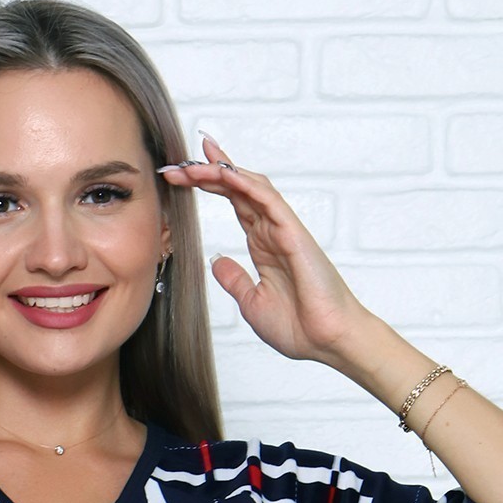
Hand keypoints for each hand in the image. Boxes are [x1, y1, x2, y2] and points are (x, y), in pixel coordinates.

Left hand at [160, 133, 370, 366]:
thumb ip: (234, 279)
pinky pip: (268, 199)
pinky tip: (224, 172)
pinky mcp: (293, 232)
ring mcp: (283, 229)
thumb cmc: (297, 327)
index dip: (209, 186)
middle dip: (206, 173)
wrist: (325, 340)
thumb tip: (215, 261)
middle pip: (238, 188)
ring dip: (221, 172)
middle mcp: (272, 231)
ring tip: (193, 162)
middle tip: (176, 164)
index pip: (234, 203)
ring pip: (250, 187)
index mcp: (262, 245)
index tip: (180, 177)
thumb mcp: (251, 303)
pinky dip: (245, 183)